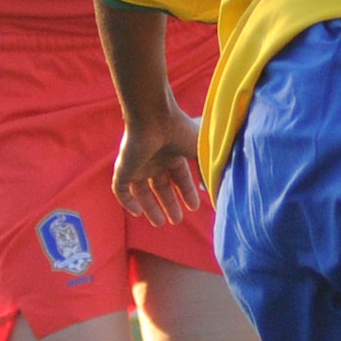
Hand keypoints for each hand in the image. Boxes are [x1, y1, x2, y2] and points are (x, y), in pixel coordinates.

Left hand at [111, 104, 202, 225]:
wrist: (154, 117)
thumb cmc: (181, 131)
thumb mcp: (203, 153)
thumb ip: (211, 171)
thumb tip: (219, 189)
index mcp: (172, 153)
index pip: (179, 177)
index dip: (187, 192)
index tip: (194, 207)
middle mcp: (154, 159)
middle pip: (161, 186)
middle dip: (169, 203)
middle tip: (177, 221)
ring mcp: (137, 163)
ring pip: (141, 190)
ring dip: (150, 207)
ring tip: (160, 223)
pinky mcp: (123, 167)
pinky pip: (121, 189)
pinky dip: (127, 202)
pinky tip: (137, 213)